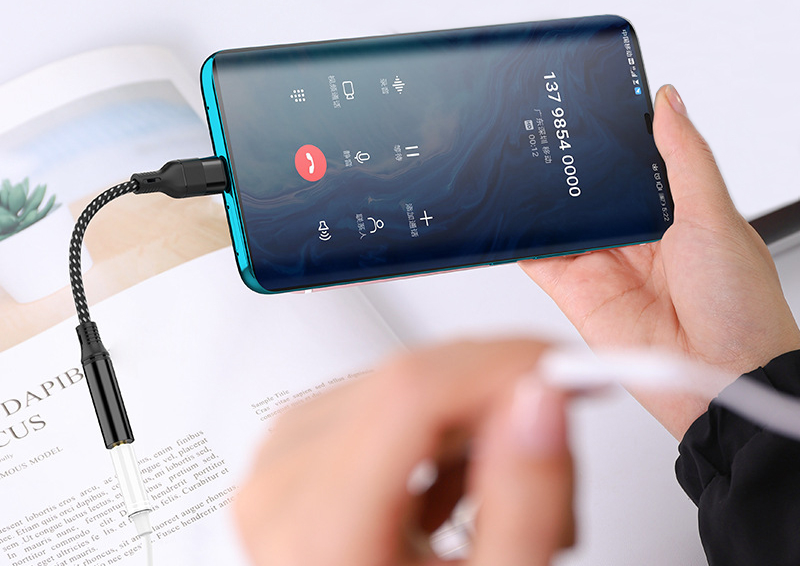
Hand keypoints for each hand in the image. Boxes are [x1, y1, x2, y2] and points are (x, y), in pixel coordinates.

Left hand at [234, 340, 573, 565]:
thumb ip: (525, 502)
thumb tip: (541, 400)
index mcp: (318, 529)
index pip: (412, 392)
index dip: (502, 366)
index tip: (566, 374)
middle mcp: (281, 481)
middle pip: (410, 381)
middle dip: (499, 400)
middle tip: (549, 457)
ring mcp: (280, 460)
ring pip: (401, 383)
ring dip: (468, 421)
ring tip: (491, 505)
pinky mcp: (294, 448)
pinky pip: (379, 401)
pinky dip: (431, 431)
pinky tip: (446, 496)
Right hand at [520, 84, 799, 438]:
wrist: (721, 382)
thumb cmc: (740, 308)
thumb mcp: (715, 215)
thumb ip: (685, 157)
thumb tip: (668, 102)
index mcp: (671, 213)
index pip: (630, 163)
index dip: (610, 136)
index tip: (588, 105)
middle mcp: (633, 238)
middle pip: (588, 189)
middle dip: (567, 164)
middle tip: (546, 130)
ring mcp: (601, 263)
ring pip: (560, 219)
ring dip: (541, 196)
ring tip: (522, 162)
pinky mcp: (574, 291)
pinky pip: (537, 258)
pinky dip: (520, 239)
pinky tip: (510, 216)